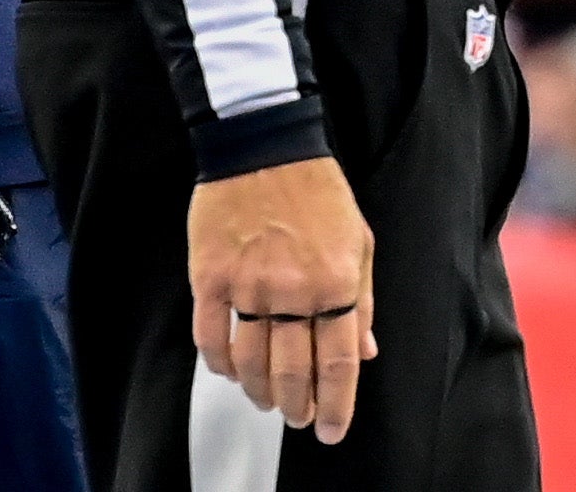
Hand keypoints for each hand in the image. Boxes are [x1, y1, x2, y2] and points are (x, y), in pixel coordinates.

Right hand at [189, 156, 377, 442]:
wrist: (263, 143)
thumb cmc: (318, 192)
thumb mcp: (358, 241)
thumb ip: (363, 300)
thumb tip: (365, 353)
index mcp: (336, 283)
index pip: (337, 363)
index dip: (335, 406)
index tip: (330, 431)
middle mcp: (293, 290)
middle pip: (292, 372)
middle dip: (297, 406)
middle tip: (298, 418)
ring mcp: (248, 285)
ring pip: (251, 363)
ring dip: (259, 392)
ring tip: (266, 401)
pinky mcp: (210, 275)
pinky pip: (210, 337)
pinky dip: (220, 363)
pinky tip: (229, 371)